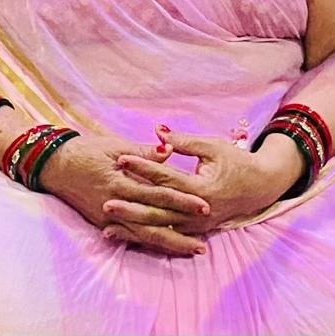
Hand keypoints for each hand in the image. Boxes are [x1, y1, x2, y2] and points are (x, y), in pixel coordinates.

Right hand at [38, 134, 210, 256]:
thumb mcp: (114, 146)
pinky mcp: (102, 224)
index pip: (157, 193)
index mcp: (120, 181)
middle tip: (207, 237)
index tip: (204, 205)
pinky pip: (130, 237)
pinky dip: (148, 244)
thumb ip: (143, 152)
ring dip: (170, 243)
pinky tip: (165, 249)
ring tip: (193, 249)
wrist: (54, 165)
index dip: (181, 200)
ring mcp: (108, 217)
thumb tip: (170, 151)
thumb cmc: (86, 150)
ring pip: (144, 235)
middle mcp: (115, 204)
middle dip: (181, 229)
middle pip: (154, 220)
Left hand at [108, 126, 303, 249]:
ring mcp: (197, 225)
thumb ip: (183, 140)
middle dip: (132, 206)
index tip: (120, 159)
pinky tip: (126, 236)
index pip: (166, 178)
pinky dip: (146, 235)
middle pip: (159, 210)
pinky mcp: (195, 230)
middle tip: (106, 202)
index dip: (142, 167)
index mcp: (202, 189)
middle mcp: (199, 212)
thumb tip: (157, 130)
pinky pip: (167, 235)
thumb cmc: (236, 162)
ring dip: (135, 228)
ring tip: (108, 226)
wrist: (261, 187)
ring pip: (161, 228)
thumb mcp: (211, 146)